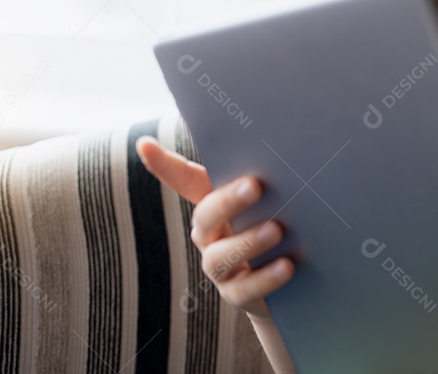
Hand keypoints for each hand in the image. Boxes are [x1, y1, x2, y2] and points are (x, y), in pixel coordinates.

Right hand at [135, 136, 293, 317]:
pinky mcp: (237, 294)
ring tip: (277, 230)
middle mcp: (209, 236)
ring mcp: (219, 268)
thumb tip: (289, 148)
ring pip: (220, 257)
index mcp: (215, 206)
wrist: (292, 283)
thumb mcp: (274, 202)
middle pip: (206, 217)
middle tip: (255, 186)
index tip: (145, 143)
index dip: (164, 165)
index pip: (186, 181)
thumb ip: (273, 181)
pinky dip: (266, 278)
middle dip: (228, 201)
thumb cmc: (281, 227)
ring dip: (248, 242)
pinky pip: (245, 289)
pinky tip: (287, 265)